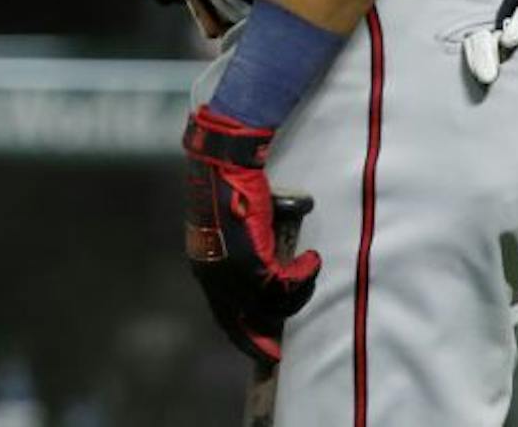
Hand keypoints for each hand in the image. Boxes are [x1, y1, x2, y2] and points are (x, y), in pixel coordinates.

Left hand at [181, 105, 320, 363]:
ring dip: (298, 292)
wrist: (223, 167)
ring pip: (273, 304)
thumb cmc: (226, 189)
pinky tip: (312, 259)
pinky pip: (286, 284)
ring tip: (309, 270)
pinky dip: (304, 275)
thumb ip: (238, 254)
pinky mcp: (253, 261)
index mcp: (205, 268)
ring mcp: (232, 272)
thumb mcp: (227, 230)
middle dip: (264, 337)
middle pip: (243, 320)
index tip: (261, 350)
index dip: (242, 335)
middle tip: (280, 349)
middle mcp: (215, 276)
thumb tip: (267, 269)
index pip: (222, 315)